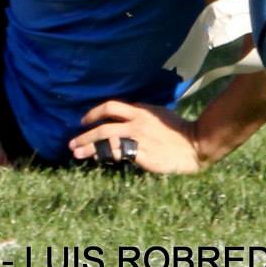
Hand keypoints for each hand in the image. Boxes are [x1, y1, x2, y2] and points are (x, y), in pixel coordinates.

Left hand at [67, 99, 200, 173]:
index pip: (110, 106)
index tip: (83, 121)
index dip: (93, 113)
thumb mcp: (156, 113)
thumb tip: (120, 117)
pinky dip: (107, 155)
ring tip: (77, 153)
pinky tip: (99, 159)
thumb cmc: (176, 129)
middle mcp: (136, 123)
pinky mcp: (143, 154)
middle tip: (71, 144)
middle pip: (103, 126)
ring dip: (90, 147)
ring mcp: (139, 139)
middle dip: (84, 135)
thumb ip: (137, 114)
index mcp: (139, 111)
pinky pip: (120, 154)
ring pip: (108, 141)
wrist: (194, 144)